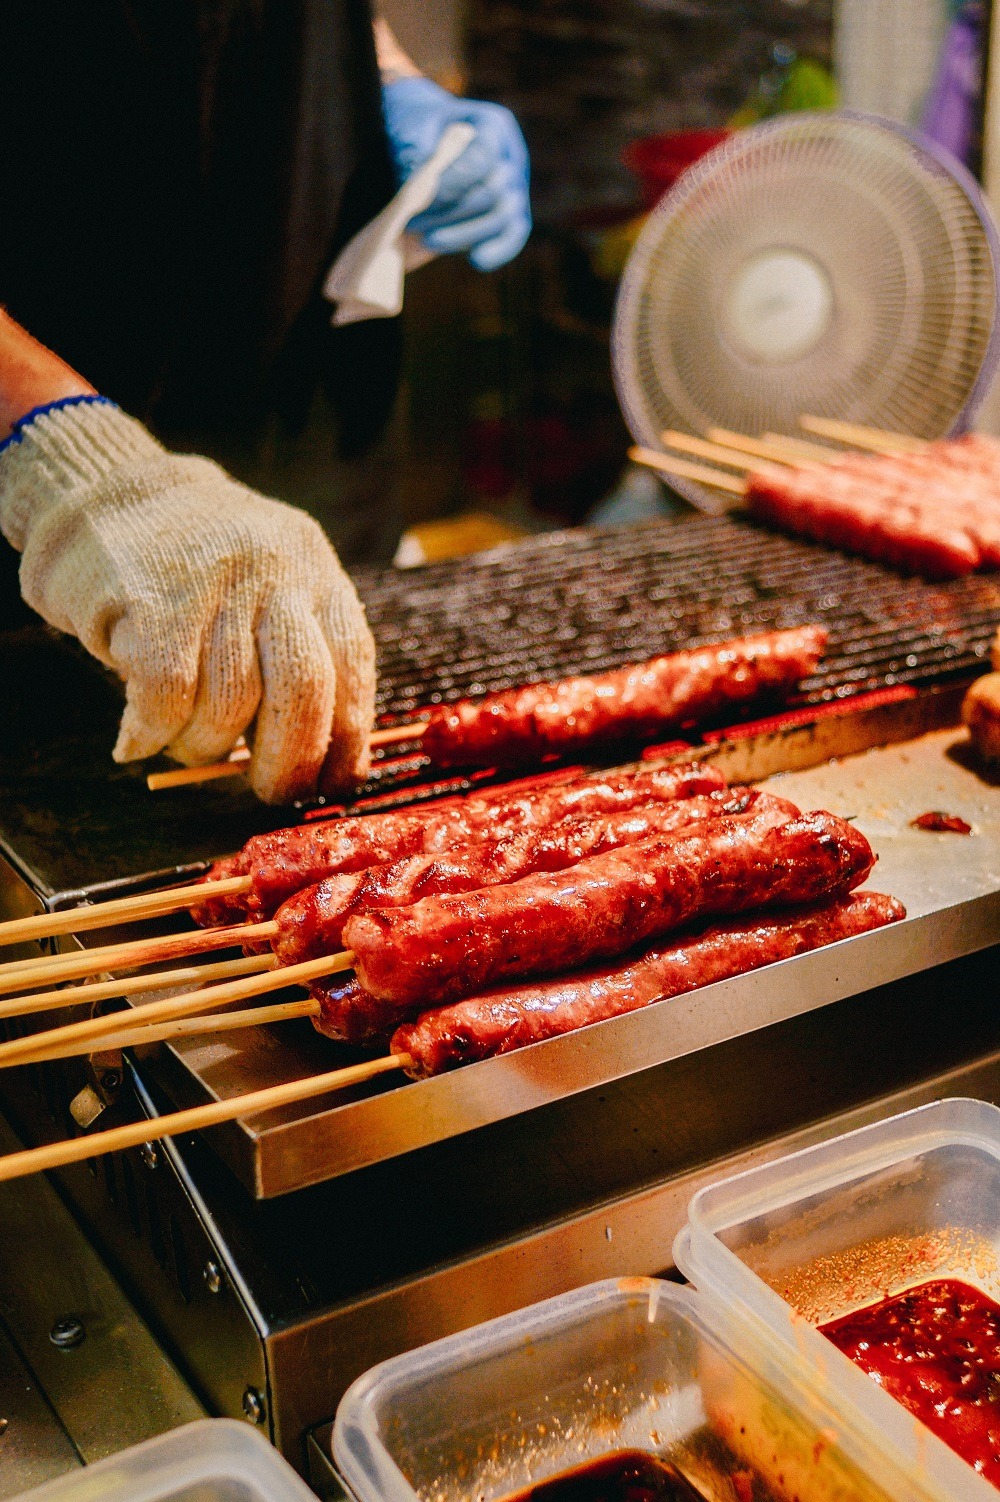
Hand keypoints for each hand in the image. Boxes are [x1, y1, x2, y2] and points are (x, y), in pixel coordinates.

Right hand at [0, 399, 374, 802]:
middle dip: (287, 763)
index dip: (347, 740)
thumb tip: (321, 760)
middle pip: (302, 693)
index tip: (330, 783)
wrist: (107, 491)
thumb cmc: (197, 567)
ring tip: (186, 747)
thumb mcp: (273, 586)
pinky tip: (137, 740)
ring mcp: (217, 585)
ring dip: (206, 748)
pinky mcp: (153, 603)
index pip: (354, 669)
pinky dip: (153, 735)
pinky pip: (165, 698)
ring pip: (229, 704)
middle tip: (266, 790)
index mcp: (318, 576)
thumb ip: (301, 654)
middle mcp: (278, 574)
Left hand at [382, 76, 530, 270]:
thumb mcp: (409, 126)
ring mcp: (515, 186)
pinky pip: (512, 236)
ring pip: (502, 217)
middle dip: (451, 212)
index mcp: (492, 125)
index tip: (417, 197)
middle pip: (493, 191)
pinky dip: (498, 251)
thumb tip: (417, 179)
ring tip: (428, 241)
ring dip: (464, 234)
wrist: (425, 139)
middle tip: (412, 224)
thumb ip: (413, 146)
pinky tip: (476, 260)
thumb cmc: (417, 128)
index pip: (482, 157)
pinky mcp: (512, 215)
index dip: (452, 181)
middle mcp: (511, 156)